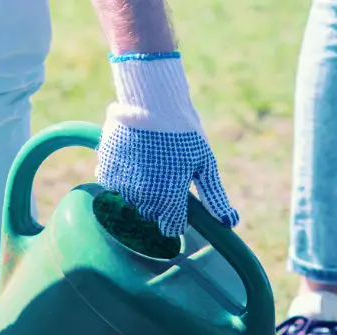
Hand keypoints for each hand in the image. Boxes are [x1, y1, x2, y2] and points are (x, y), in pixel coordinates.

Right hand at [95, 53, 238, 237]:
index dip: (178, 218)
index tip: (181, 203)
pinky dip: (122, 174)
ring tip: (150, 160)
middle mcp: (144, 199)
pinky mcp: (106, 171)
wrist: (151, 102)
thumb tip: (230, 224)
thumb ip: (215, 198)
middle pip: (152, 214)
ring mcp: (123, 186)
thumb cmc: (184, 133)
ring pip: (132, 199)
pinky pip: (114, 184)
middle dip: (159, 201)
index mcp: (170, 200)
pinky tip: (133, 156)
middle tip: (165, 173)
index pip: (171, 228)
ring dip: (140, 188)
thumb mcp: (206, 165)